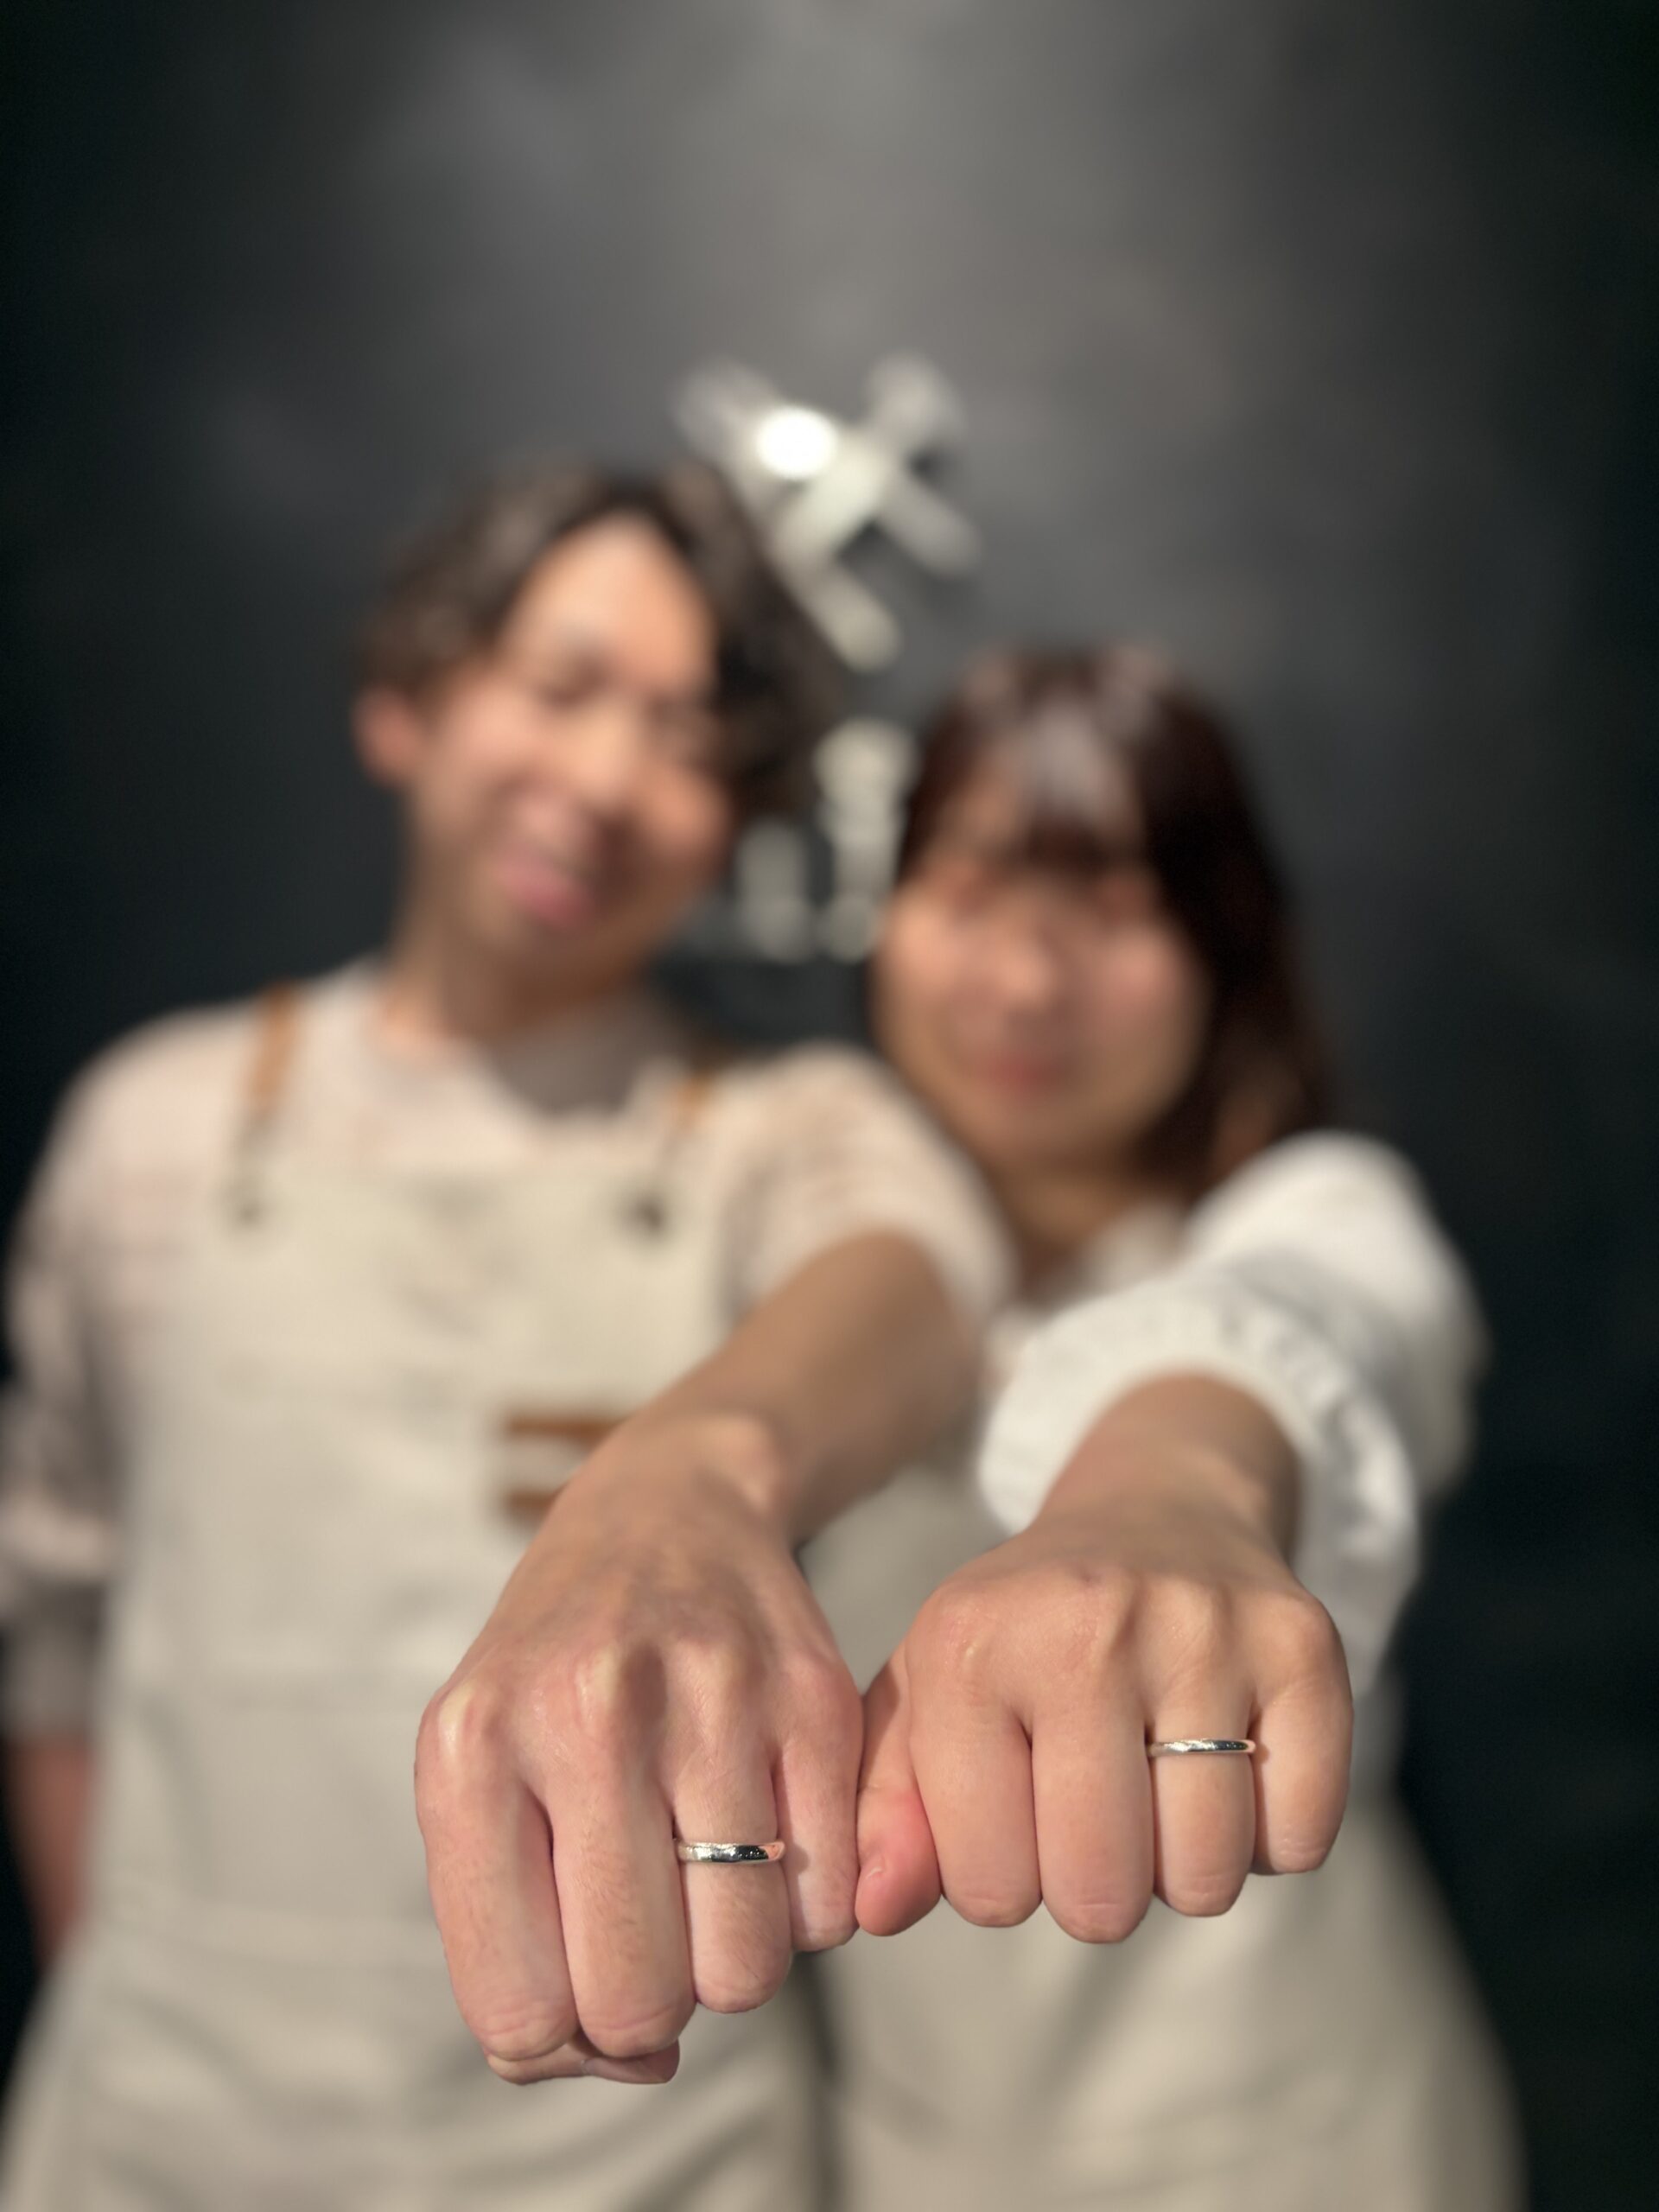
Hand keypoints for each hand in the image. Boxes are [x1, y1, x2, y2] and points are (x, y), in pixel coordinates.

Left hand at [416, 1411, 861, 2084]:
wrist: (666, 1511)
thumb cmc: (558, 1674)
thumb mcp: (481, 1774)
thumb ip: (515, 1939)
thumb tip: (636, 2062)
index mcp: (472, 1747)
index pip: (517, 2009)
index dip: (558, 2034)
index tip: (575, 1981)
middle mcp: (585, 1712)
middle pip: (635, 2000)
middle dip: (647, 2006)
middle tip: (649, 1935)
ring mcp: (710, 1697)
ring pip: (744, 1967)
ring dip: (730, 1958)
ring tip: (704, 1882)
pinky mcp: (813, 1695)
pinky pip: (828, 1905)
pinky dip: (803, 1906)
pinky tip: (765, 1834)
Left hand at [855, 1381, 1352, 1942]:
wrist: (1156, 1512)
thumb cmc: (1027, 1637)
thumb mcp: (927, 1700)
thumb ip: (885, 1810)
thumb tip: (872, 1911)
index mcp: (969, 1643)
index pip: (990, 1885)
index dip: (1003, 1883)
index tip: (1014, 1818)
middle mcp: (1086, 1623)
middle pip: (1102, 1892)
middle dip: (1095, 1890)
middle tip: (1094, 1814)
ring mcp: (1203, 1627)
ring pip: (1206, 1876)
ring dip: (1185, 1869)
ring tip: (1160, 1786)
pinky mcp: (1302, 1644)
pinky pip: (1299, 1838)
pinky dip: (1269, 1839)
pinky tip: (1234, 1766)